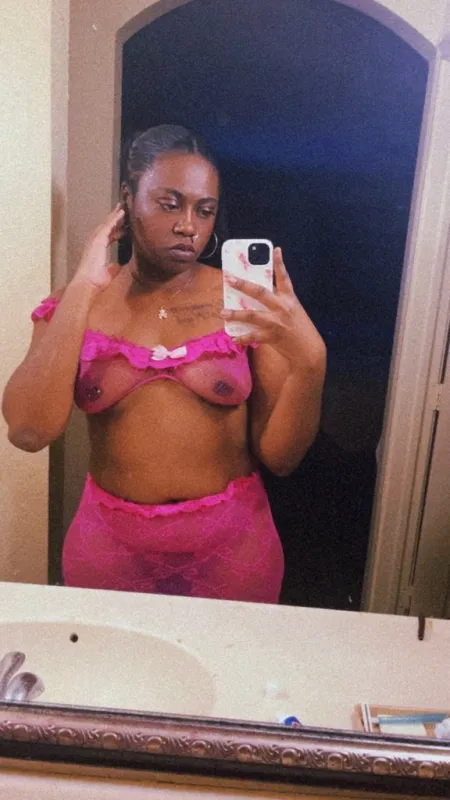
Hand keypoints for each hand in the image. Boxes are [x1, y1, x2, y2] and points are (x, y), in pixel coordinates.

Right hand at [71, 204, 124, 291]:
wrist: (88, 283)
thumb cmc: (96, 280)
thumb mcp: (109, 272)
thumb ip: (114, 266)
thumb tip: (120, 264)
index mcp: (97, 249)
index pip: (108, 237)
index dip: (117, 231)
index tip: (125, 227)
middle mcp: (94, 242)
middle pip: (106, 227)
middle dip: (114, 218)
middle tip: (123, 210)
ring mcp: (95, 239)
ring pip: (107, 223)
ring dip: (115, 215)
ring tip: (123, 207)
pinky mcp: (97, 239)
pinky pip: (108, 225)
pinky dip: (115, 218)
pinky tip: (121, 212)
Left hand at [220, 247, 324, 369]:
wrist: (309, 351)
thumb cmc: (300, 329)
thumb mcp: (293, 311)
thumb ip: (278, 302)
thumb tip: (257, 296)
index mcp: (290, 299)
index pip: (284, 278)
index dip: (279, 263)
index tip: (275, 250)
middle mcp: (283, 308)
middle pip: (260, 292)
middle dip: (243, 285)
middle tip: (229, 278)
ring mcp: (277, 322)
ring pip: (252, 315)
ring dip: (235, 314)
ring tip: (222, 312)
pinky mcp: (272, 337)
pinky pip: (253, 336)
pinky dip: (242, 337)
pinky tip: (234, 337)